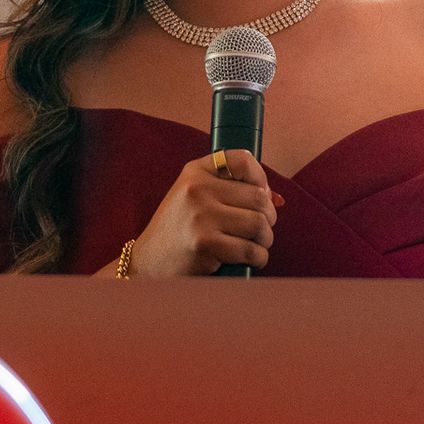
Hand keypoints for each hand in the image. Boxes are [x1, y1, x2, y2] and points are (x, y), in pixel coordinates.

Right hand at [127, 149, 283, 276]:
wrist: (147, 264)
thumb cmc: (179, 230)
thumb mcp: (195, 197)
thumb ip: (231, 190)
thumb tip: (277, 198)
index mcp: (195, 171)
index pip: (243, 160)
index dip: (261, 178)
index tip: (260, 195)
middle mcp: (197, 190)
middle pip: (258, 198)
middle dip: (268, 217)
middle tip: (261, 229)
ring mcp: (201, 217)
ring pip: (259, 224)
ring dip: (265, 239)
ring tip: (256, 245)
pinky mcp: (206, 245)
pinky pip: (251, 250)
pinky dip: (258, 257)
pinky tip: (249, 259)